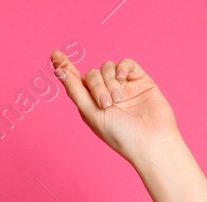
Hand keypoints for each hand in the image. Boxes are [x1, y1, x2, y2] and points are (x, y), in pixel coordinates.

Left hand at [51, 51, 181, 164]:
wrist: (151, 141)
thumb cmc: (120, 134)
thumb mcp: (91, 113)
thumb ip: (75, 90)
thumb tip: (59, 69)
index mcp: (91, 105)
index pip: (75, 82)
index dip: (65, 68)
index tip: (55, 54)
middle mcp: (106, 94)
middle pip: (92, 74)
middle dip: (97, 86)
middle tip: (107, 104)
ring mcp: (124, 87)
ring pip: (108, 68)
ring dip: (110, 82)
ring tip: (118, 101)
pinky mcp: (140, 80)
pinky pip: (126, 63)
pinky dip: (122, 68)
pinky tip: (123, 79)